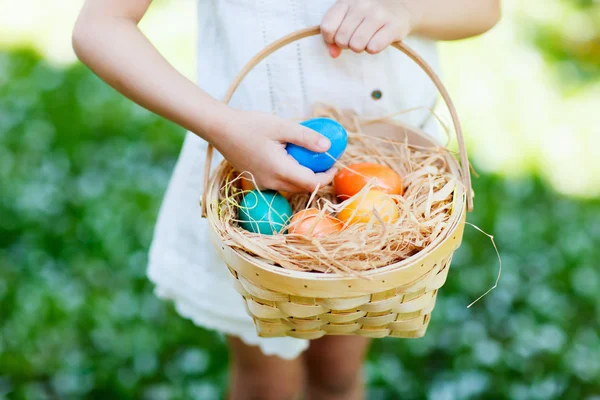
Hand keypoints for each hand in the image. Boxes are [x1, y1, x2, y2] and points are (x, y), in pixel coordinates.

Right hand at [214, 110, 337, 192]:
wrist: (220, 129)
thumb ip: (306, 137)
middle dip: (317, 178)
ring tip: (309, 158)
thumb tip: (327, 147)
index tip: (334, 165)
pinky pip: (280, 184)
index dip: (326, 177)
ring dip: (304, 177)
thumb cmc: (250, 125)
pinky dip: (291, 176)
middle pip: (303, 188)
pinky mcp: (257, 181)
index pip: (311, 184)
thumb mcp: (282, 127)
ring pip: (291, 188)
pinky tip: (291, 159)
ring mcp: (263, 184)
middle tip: (325, 161)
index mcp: (280, 171)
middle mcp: (271, 183)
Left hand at [321, 0, 422, 56]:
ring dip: (360, 48)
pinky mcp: (394, 26)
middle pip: (341, 39)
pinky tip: (377, 40)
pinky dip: (373, 49)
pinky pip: (374, 48)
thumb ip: (334, 36)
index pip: (327, 27)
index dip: (330, 39)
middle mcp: (362, 4)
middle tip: (356, 38)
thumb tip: (333, 54)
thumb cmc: (368, 15)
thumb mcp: (348, 19)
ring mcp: (379, 14)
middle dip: (347, 44)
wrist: (401, 6)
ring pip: (356, 45)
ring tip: (366, 39)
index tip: (337, 38)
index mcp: (347, 1)